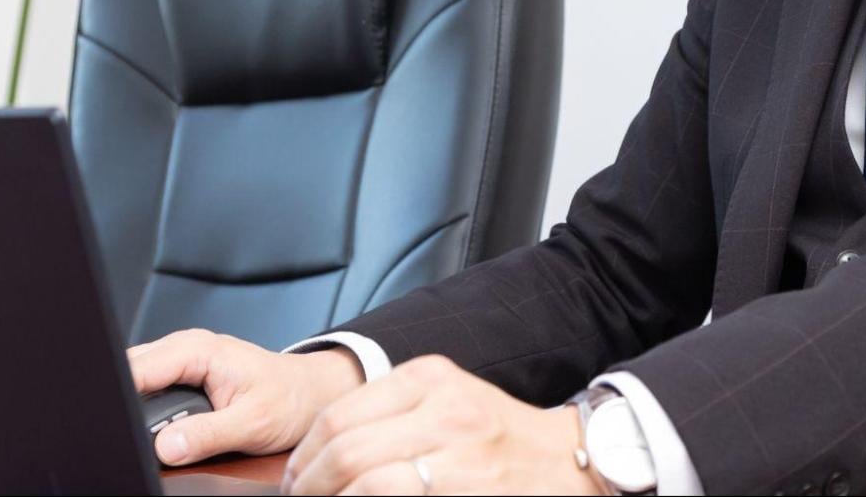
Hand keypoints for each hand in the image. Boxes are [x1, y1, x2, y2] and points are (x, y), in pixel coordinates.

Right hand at [127, 328, 366, 466]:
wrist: (310, 393)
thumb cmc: (290, 399)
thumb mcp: (252, 422)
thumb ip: (207, 434)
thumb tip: (166, 447)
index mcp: (198, 350)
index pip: (139, 368)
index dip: (121, 394)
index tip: (115, 421)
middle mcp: (185, 348)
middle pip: (129, 370)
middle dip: (123, 398)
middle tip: (123, 430)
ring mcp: (181, 360)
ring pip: (136, 377)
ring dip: (133, 402)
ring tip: (138, 427)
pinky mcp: (182, 376)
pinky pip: (149, 386)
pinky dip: (144, 404)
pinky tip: (150, 423)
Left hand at [282, 354, 603, 495]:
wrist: (571, 463)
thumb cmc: (504, 439)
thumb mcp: (449, 401)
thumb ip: (393, 413)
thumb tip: (324, 452)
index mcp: (429, 379)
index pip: (338, 415)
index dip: (304, 456)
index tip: (295, 478)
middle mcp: (441, 410)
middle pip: (343, 450)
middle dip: (307, 485)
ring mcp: (456, 454)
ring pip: (362, 482)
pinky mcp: (465, 491)